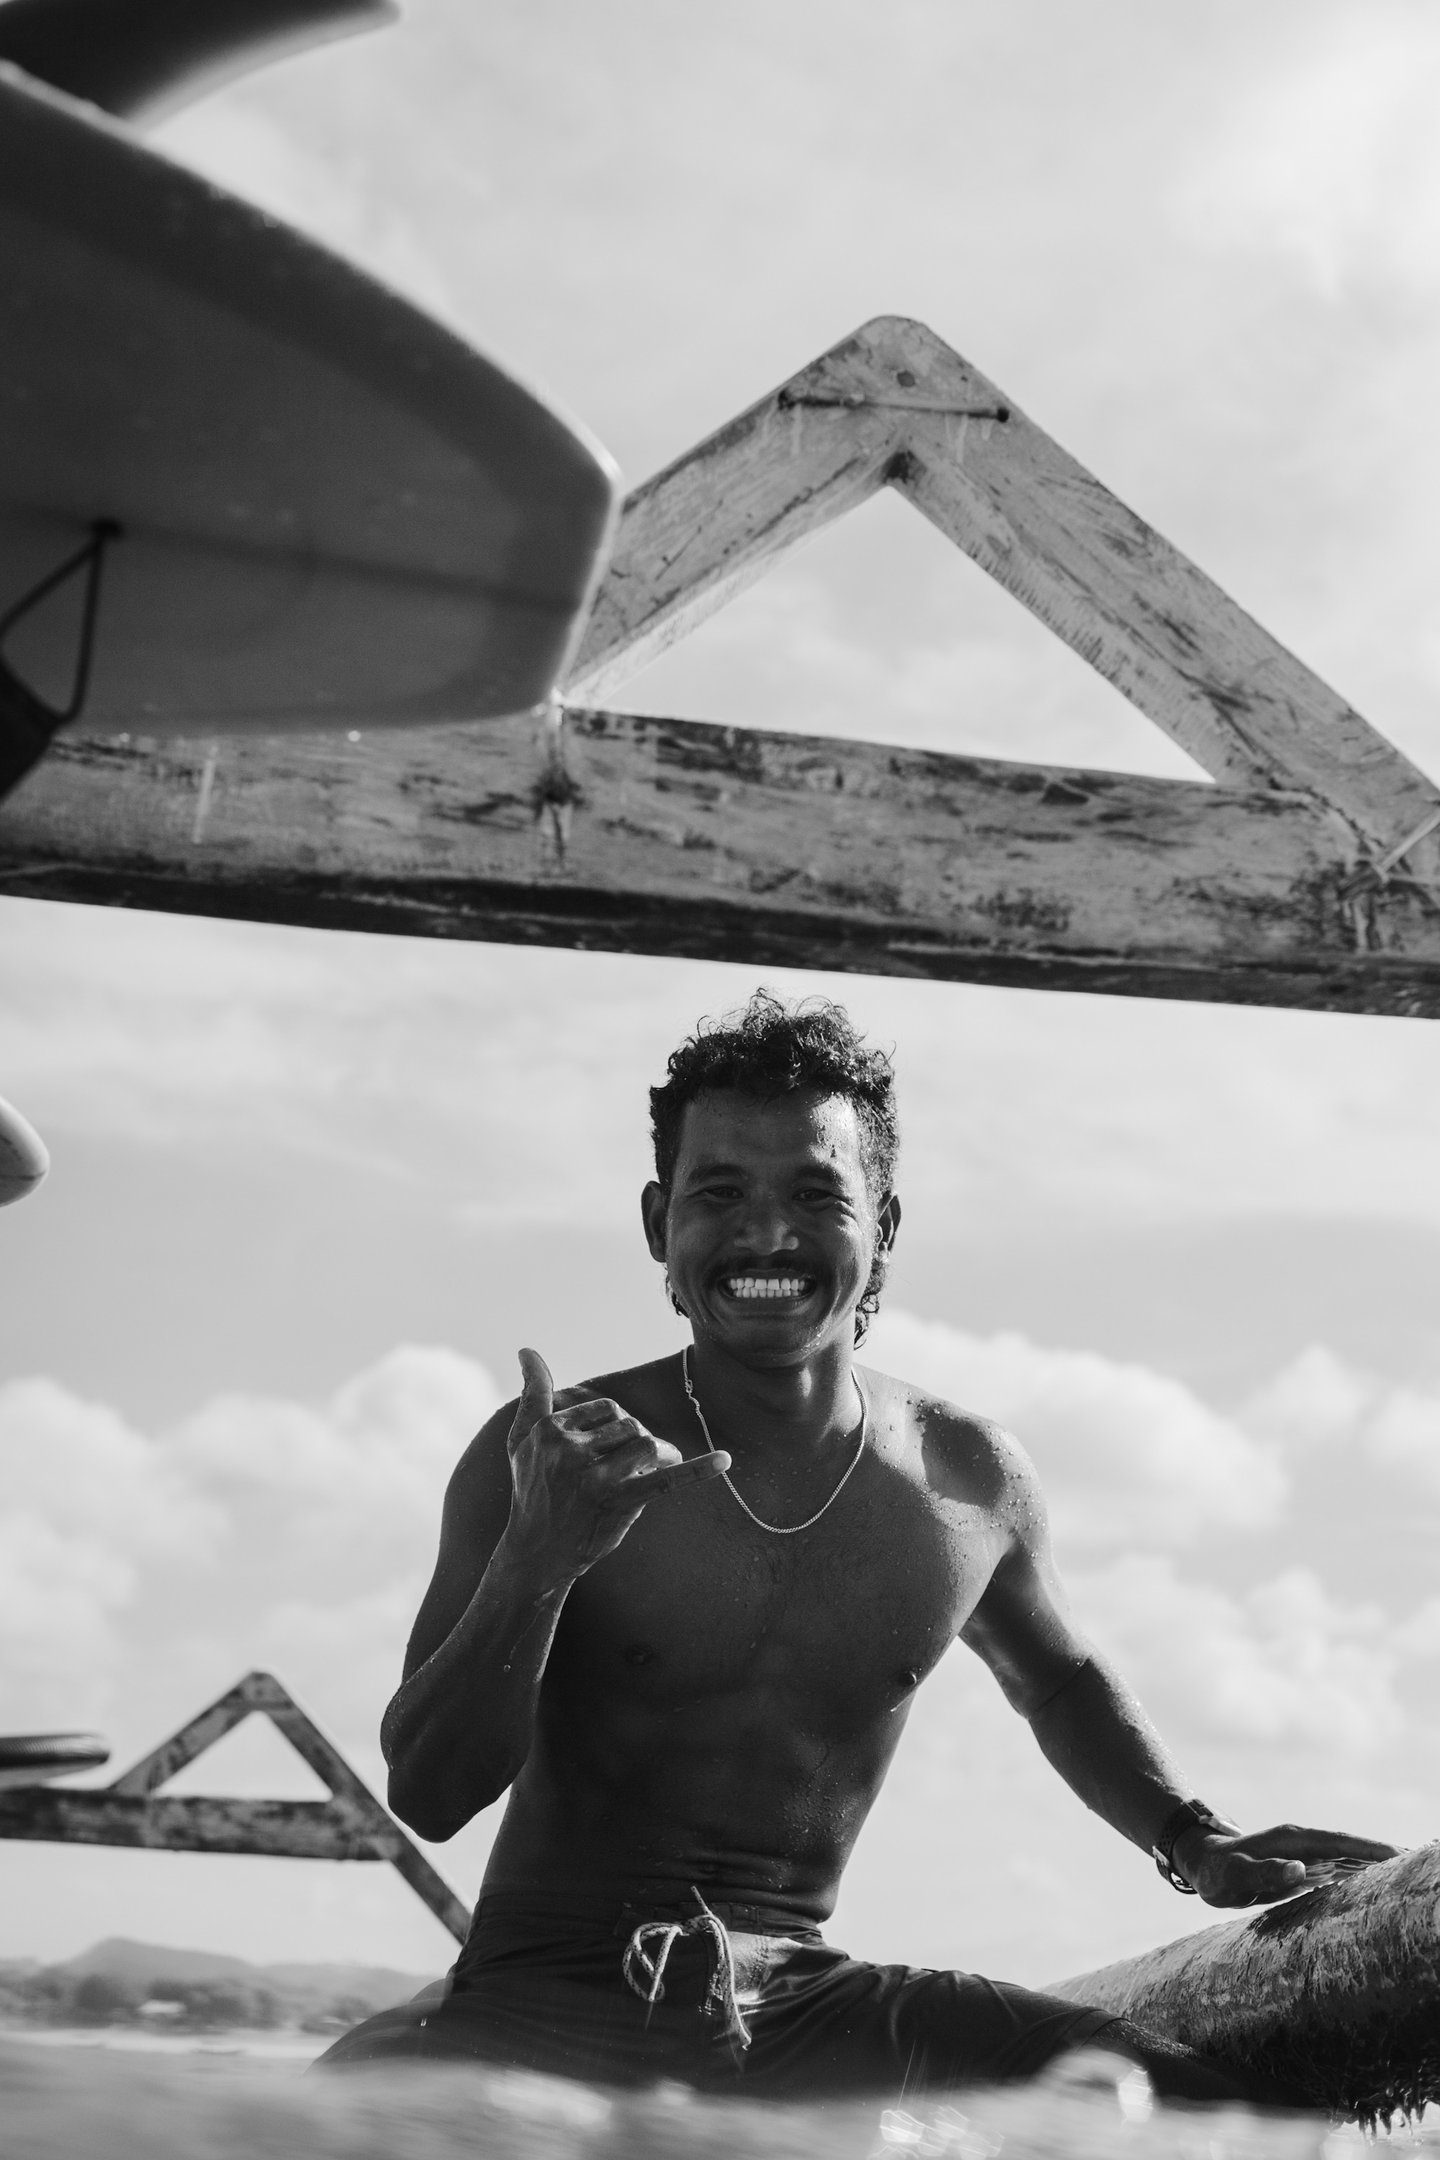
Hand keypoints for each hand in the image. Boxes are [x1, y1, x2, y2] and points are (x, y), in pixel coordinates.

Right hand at [503, 1349, 729, 1585]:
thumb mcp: (520, 1441)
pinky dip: (698, 1469)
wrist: (536, 1553)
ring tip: (656, 1468)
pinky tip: (724, 1460)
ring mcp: (595, 1478)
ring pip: (646, 1444)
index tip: (609, 1450)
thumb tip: (527, 1349)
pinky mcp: (618, 1503)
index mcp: (549, 1431)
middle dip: (637, 1442)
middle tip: (631, 1468)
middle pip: (629, 1424)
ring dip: (659, 1455)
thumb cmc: (532, 1490)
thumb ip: (532, 1394)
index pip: (606, 1408)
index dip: (616, 1428)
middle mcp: (570, 1451)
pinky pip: (666, 1481)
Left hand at [1177, 1822, 1401, 1907]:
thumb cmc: (1218, 1872)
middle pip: (1353, 1848)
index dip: (1372, 1849)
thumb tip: (1301, 1870)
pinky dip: (1360, 1874)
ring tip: (1407, 1876)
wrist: (1203, 1863)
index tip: (1401, 1856)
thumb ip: (1266, 1873)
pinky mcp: (1304, 1868)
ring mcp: (1306, 1855)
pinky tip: (1376, 1884)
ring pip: (1349, 1858)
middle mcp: (1304, 1844)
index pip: (1342, 1843)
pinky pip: (1339, 1869)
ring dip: (1376, 1866)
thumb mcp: (1237, 1875)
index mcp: (1294, 1840)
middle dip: (1384, 1855)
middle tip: (1417, 1866)